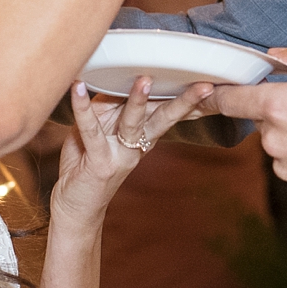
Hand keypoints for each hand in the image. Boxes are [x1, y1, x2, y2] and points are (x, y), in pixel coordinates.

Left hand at [54, 77, 213, 216]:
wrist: (76, 209)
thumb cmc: (86, 166)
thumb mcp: (101, 131)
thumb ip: (109, 107)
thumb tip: (112, 78)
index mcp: (143, 138)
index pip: (168, 113)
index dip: (189, 101)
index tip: (210, 85)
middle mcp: (136, 146)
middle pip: (164, 118)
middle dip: (186, 102)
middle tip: (205, 86)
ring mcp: (119, 155)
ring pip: (134, 122)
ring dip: (139, 100)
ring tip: (145, 80)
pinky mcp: (99, 162)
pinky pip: (92, 130)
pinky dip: (82, 107)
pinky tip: (79, 88)